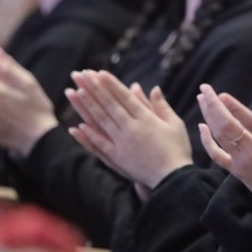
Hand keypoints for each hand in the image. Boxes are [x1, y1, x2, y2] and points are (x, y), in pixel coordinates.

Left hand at [66, 71, 191, 188]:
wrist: (174, 179)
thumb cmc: (178, 150)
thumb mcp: (175, 124)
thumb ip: (161, 106)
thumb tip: (153, 88)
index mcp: (146, 119)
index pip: (124, 97)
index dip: (111, 84)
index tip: (99, 72)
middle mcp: (132, 129)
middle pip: (109, 105)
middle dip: (93, 88)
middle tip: (80, 75)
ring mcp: (123, 144)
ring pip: (101, 121)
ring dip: (87, 106)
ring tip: (74, 92)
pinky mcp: (118, 158)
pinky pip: (100, 144)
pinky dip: (88, 135)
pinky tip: (77, 126)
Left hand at [198, 84, 251, 209]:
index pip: (248, 121)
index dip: (234, 107)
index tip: (221, 94)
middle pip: (227, 125)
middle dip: (213, 105)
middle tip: (204, 88)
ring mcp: (241, 161)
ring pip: (219, 136)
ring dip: (208, 116)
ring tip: (201, 99)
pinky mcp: (235, 170)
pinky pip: (216, 155)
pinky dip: (206, 141)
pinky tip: (201, 127)